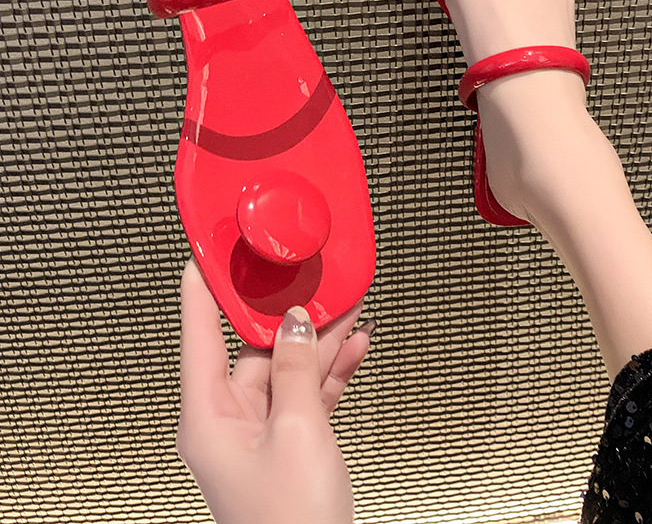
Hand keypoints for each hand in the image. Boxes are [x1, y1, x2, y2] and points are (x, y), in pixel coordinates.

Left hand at [175, 257, 372, 523]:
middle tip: (309, 281)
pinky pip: (306, 394)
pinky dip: (329, 372)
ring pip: (286, 370)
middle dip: (288, 317)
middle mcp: (227, 422)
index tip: (209, 253)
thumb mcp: (297, 431)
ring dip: (318, 343)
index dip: (203, 290)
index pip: (199, 335)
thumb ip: (295, 370)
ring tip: (346, 308)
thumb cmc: (290, 523)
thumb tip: (294, 324)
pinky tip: (352, 347)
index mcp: (208, 418)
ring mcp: (258, 433)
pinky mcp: (286, 443)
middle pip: (254, 349)